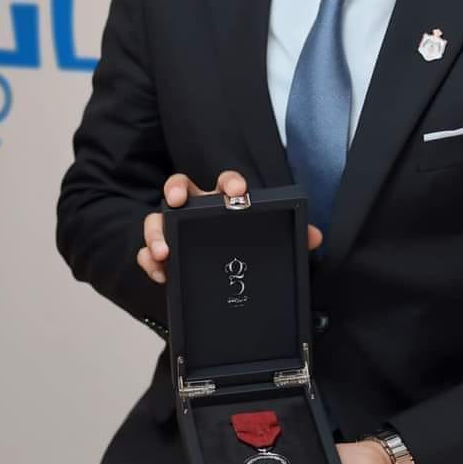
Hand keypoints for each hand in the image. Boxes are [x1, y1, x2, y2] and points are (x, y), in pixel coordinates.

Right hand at [137, 170, 322, 283]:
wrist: (226, 280)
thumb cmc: (244, 248)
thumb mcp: (268, 243)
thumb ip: (293, 237)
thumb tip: (316, 237)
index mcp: (224, 202)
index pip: (226, 183)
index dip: (231, 183)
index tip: (238, 192)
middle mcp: (195, 209)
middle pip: (179, 186)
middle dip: (176, 189)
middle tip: (178, 201)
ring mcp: (174, 230)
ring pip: (156, 219)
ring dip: (156, 232)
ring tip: (164, 251)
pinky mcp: (161, 254)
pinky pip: (146, 252)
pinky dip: (148, 261)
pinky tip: (159, 273)